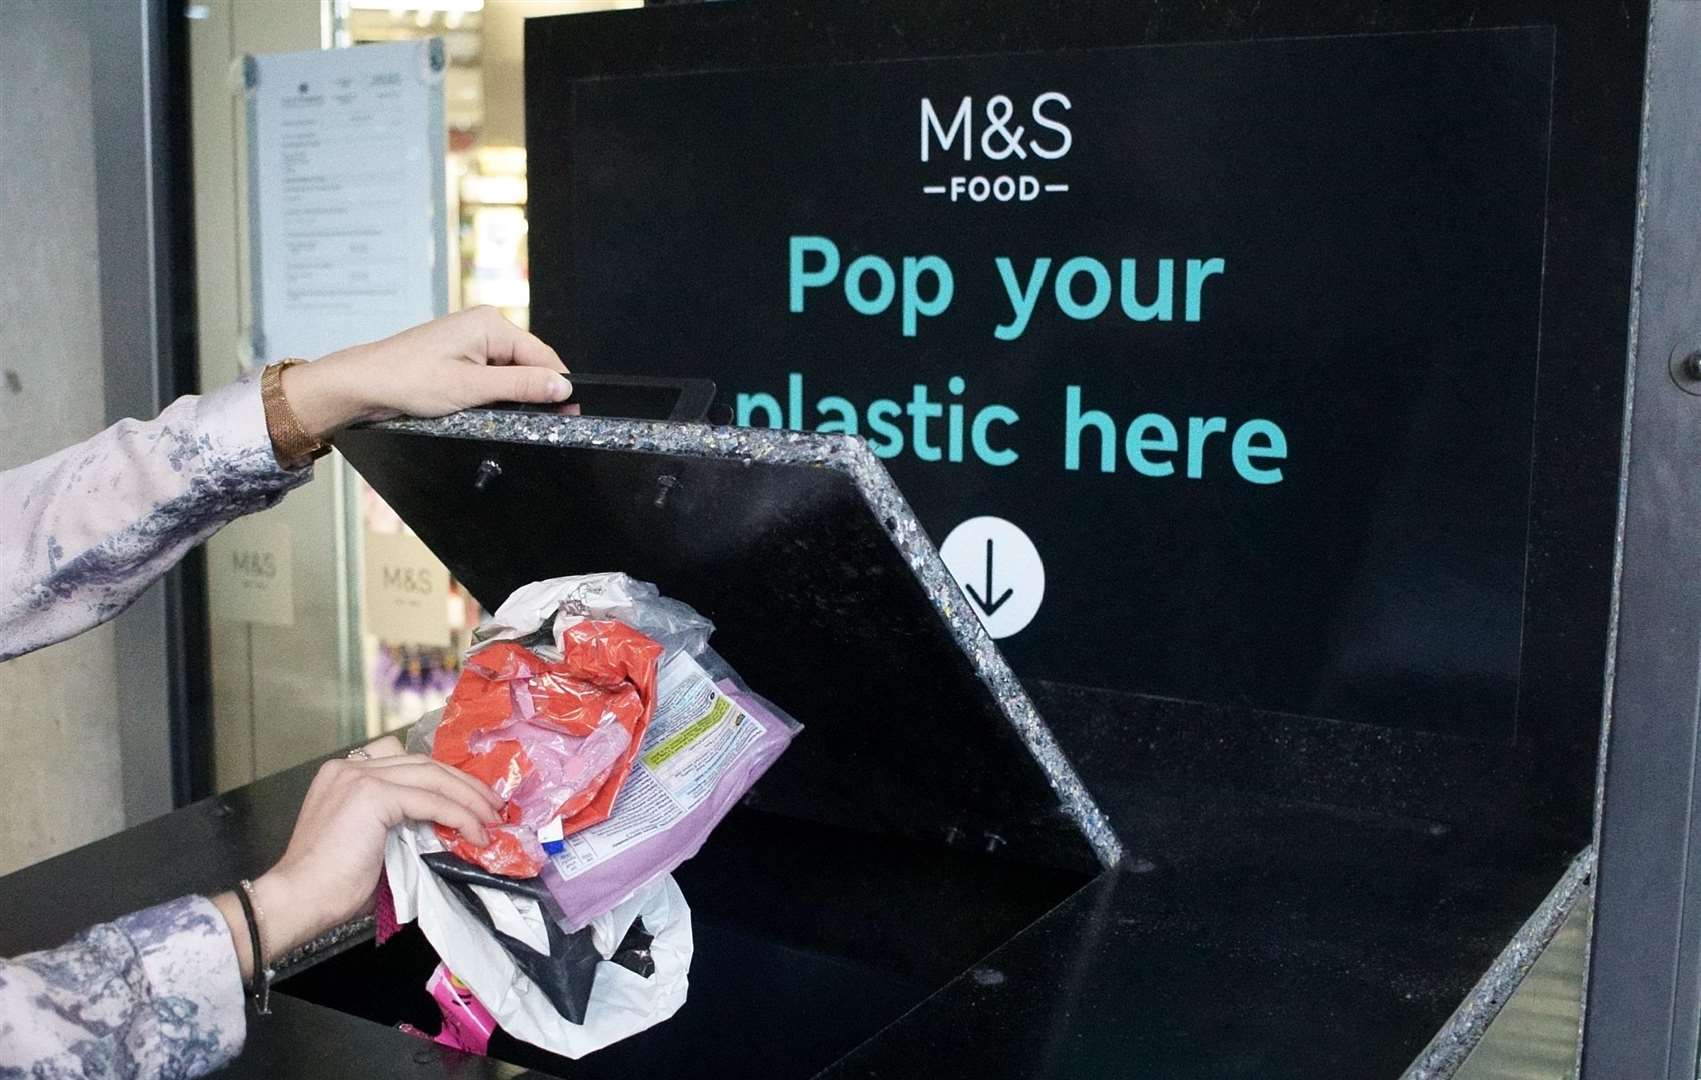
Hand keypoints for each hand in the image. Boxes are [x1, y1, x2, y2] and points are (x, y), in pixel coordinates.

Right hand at [212, 735, 502, 978]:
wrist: (298, 900)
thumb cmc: (329, 887)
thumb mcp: (369, 842)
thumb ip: (398, 823)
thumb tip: (441, 828)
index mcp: (344, 774)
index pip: (406, 762)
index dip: (443, 776)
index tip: (470, 796)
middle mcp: (350, 767)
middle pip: (423, 763)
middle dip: (463, 784)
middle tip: (492, 805)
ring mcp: (360, 777)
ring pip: (432, 776)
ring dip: (469, 797)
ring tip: (492, 818)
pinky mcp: (372, 794)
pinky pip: (431, 800)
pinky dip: (459, 815)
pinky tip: (476, 832)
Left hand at [279, 307, 571, 439]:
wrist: (364, 384)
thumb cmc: (408, 380)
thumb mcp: (472, 388)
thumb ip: (521, 386)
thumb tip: (563, 386)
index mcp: (490, 323)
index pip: (542, 355)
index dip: (557, 386)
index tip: (569, 414)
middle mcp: (484, 325)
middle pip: (530, 363)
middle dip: (533, 392)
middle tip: (536, 423)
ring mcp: (472, 340)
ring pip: (512, 372)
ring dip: (512, 396)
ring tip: (500, 415)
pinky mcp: (462, 356)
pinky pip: (493, 375)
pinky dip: (494, 394)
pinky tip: (484, 408)